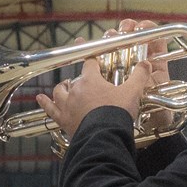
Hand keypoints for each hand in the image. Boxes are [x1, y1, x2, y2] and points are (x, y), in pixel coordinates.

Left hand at [36, 57, 151, 139]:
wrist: (105, 136)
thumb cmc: (117, 113)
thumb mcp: (132, 92)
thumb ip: (139, 76)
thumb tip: (146, 64)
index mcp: (91, 81)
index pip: (90, 63)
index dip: (91, 57)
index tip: (89, 50)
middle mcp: (76, 90)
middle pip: (75, 79)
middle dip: (80, 79)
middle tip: (87, 81)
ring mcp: (68, 105)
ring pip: (60, 92)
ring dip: (62, 88)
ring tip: (65, 86)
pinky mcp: (63, 120)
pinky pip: (50, 109)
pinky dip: (45, 103)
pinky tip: (40, 98)